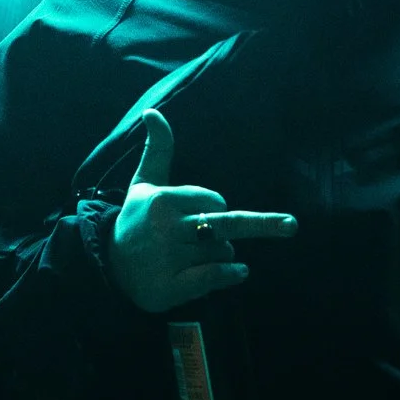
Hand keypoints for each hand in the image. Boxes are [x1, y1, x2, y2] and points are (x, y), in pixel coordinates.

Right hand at [108, 110, 297, 312]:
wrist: (107, 264)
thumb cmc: (136, 220)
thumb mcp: (144, 182)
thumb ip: (158, 149)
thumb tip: (153, 111)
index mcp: (162, 201)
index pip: (216, 202)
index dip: (216, 209)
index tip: (199, 216)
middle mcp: (165, 229)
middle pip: (226, 224)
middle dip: (262, 224)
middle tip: (292, 225)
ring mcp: (168, 260)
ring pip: (224, 252)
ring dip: (223, 256)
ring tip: (193, 257)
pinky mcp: (172, 287)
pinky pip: (217, 276)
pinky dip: (233, 274)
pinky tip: (237, 272)